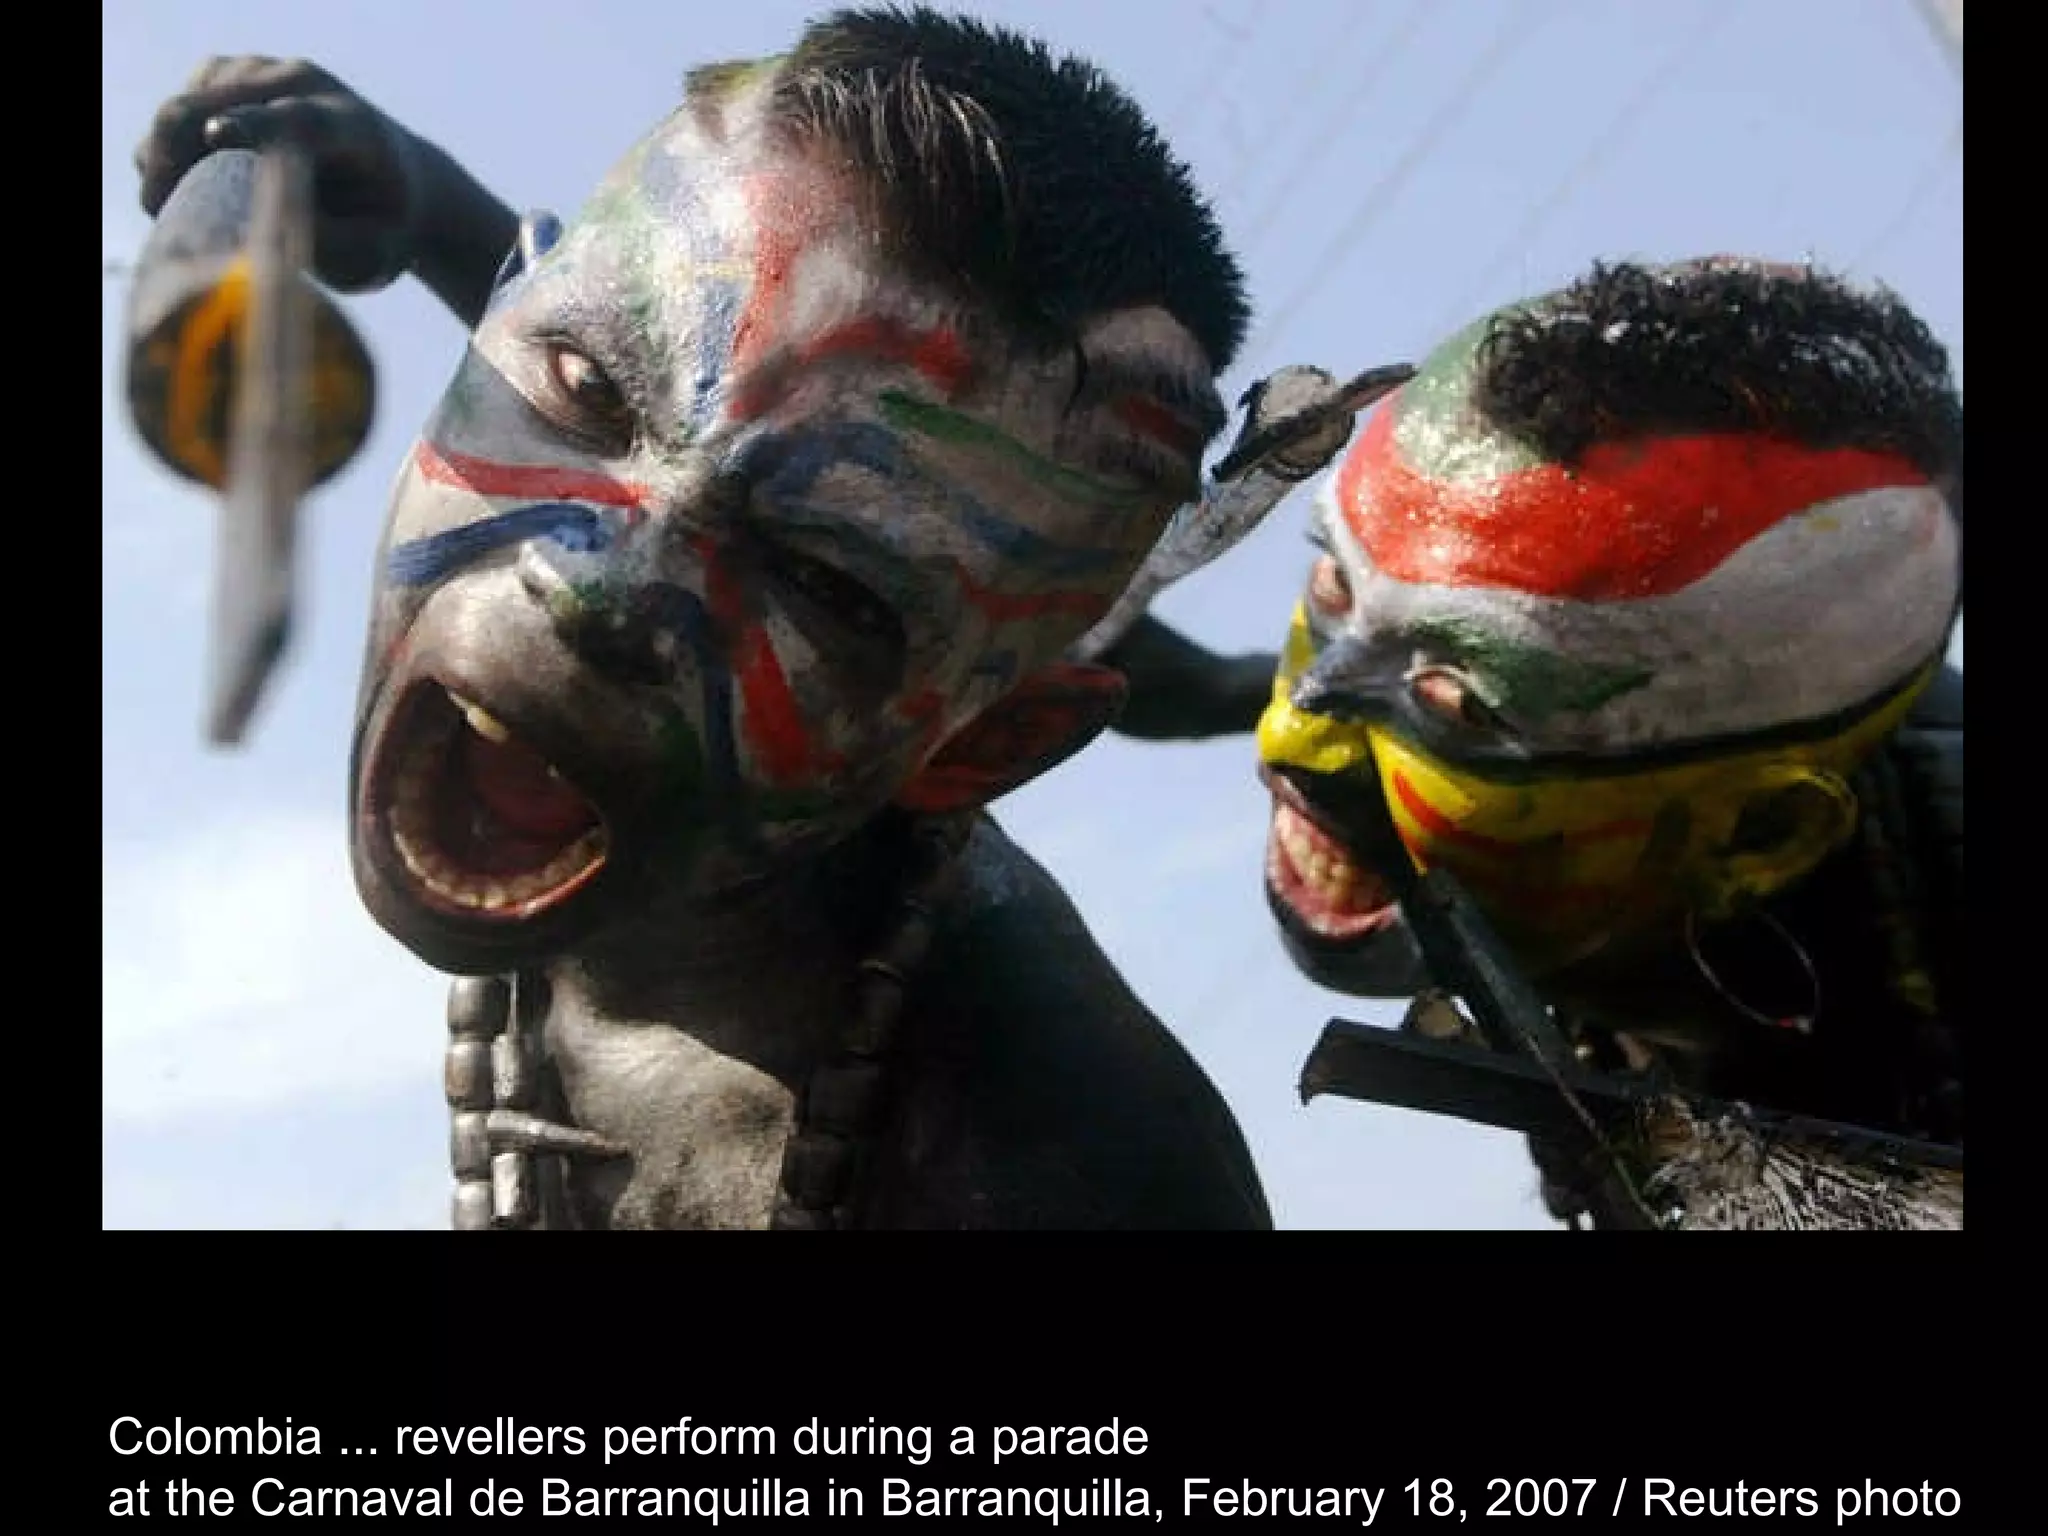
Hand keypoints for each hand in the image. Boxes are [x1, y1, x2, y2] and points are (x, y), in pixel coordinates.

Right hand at [135, 56, 425, 293]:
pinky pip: (171, 120)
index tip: (218, 135)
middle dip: (173, 159)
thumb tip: (256, 241)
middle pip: (213, 106)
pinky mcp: (223, 78)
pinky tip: (198, 189)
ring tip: (191, 212)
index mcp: (353, 128)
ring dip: (168, 165)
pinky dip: (168, 158)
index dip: (256, 126)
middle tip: (161, 214)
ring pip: (179, 113)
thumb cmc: (381, 228)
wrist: (392, 179)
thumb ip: (322, 244)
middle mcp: (303, 84)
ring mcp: (258, 73)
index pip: (299, 121)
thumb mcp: (371, 254)